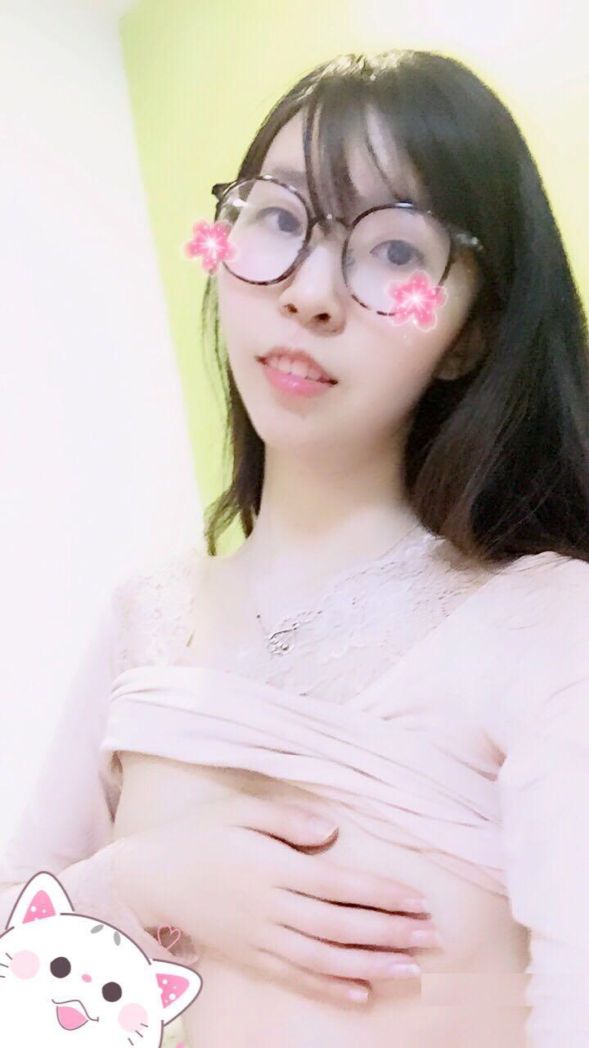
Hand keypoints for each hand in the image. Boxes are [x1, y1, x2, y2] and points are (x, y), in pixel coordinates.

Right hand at [117, 793, 437, 1005]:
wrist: (151, 877)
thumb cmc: (201, 835)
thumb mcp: (240, 811)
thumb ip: (287, 818)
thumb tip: (332, 830)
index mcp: (273, 867)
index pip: (339, 884)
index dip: (382, 894)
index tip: (419, 899)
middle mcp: (270, 907)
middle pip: (340, 925)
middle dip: (390, 932)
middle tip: (433, 937)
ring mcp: (259, 937)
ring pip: (324, 958)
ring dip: (370, 965)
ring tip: (410, 970)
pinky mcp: (249, 957)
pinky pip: (294, 978)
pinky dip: (329, 988)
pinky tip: (361, 994)